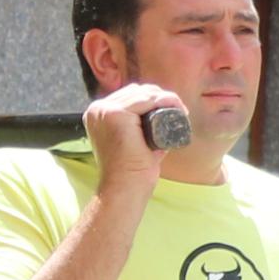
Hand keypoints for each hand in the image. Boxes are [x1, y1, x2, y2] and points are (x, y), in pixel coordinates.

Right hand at [80, 83, 186, 198]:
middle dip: (160, 97)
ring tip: (181, 111)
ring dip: (166, 98)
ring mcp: (104, 111)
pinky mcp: (115, 114)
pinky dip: (164, 100)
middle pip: (136, 91)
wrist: (124, 188)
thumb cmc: (132, 170)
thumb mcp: (135, 141)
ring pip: (143, 94)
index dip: (153, 99)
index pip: (129, 96)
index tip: (173, 112)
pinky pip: (145, 100)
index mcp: (98, 114)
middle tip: (180, 112)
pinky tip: (176, 106)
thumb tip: (165, 115)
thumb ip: (142, 128)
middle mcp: (97, 109)